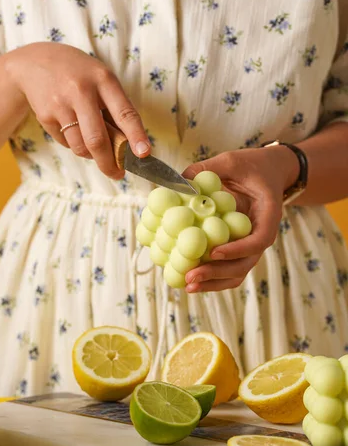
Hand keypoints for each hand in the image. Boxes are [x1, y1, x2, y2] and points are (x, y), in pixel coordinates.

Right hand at [5, 43, 150, 178]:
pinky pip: (66, 143)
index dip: (136, 136)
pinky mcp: (45, 116)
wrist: (35, 62)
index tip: (144, 154)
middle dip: (109, 163)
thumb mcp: (101, 80)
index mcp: (103, 80)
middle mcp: (81, 91)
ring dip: (91, 155)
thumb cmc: (79, 74)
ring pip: (80, 147)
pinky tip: (72, 127)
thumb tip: (129, 146)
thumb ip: (115, 108)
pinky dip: (74, 144)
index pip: (124, 113)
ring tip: (93, 146)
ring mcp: (60, 104)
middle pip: (97, 140)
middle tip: (117, 174)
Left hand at [182, 146, 299, 292]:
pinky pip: (228, 269)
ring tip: (188, 285)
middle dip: (217, 273)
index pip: (259, 239)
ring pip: (237, 273)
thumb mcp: (231, 160)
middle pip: (245, 263)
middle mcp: (262, 235)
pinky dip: (211, 278)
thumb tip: (178, 181)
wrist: (268, 172)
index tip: (213, 252)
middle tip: (191, 276)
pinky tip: (190, 281)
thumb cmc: (251, 165)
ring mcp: (251, 246)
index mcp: (268, 214)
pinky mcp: (239, 249)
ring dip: (213, 282)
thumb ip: (206, 169)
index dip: (237, 249)